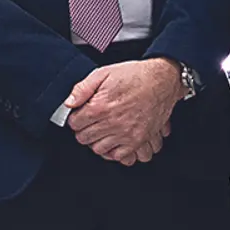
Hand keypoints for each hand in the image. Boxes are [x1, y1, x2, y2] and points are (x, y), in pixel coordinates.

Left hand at [65, 58, 181, 164]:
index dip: (75, 118)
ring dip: (96, 141)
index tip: (79, 115)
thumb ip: (82, 89)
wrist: (161, 81)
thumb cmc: (133, 75)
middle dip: (83, 130)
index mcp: (100, 106)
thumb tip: (68, 103)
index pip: (74, 123)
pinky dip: (114, 151)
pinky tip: (112, 140)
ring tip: (100, 131)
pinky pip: (120, 156)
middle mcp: (112, 123)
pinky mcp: (138, 140)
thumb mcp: (103, 73)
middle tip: (88, 123)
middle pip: (84, 138)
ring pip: (99, 149)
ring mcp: (126, 134)